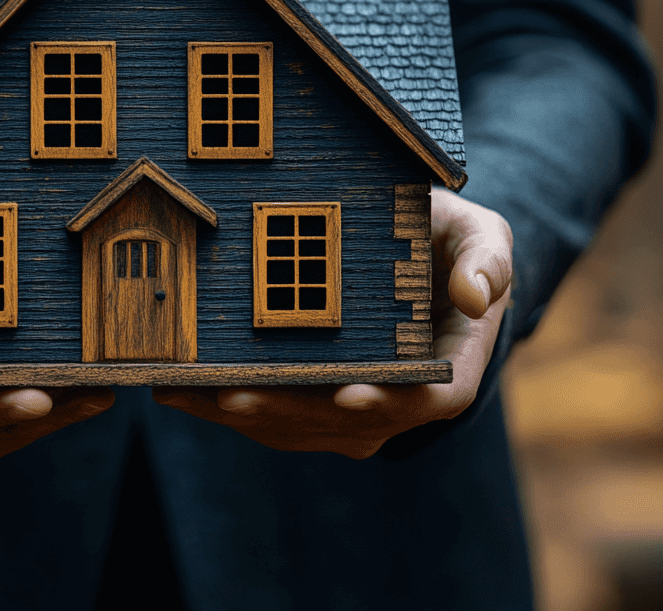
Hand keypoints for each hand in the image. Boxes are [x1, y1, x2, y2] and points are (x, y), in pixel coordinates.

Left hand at [153, 187, 510, 458]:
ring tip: (191, 392)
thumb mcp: (482, 234)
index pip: (430, 398)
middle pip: (345, 423)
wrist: (422, 263)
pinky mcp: (313, 407)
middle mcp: (401, 402)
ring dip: (243, 414)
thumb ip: (487, 259)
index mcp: (451, 365)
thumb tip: (475, 294)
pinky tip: (174, 386)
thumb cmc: (452, 242)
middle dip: (288, 411)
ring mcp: (354, 414)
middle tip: (237, 399)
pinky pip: (270, 417)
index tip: (352, 395)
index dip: (392, 402)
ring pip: (298, 427)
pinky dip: (220, 405)